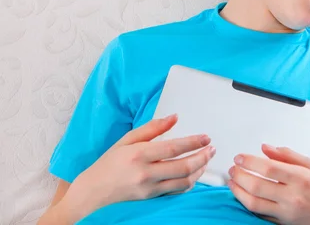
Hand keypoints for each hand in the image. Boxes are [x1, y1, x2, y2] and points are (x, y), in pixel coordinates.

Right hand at [64, 114, 215, 215]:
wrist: (92, 193)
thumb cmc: (108, 164)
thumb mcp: (127, 140)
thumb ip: (152, 128)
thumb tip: (174, 117)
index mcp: (138, 154)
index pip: (173, 148)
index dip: (193, 142)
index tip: (206, 138)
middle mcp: (145, 173)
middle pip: (183, 167)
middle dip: (202, 157)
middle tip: (212, 149)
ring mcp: (149, 189)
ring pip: (183, 181)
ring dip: (199, 170)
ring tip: (206, 159)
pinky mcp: (151, 198)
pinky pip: (177, 191)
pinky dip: (190, 182)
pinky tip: (195, 173)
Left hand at [227, 144, 309, 224]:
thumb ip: (288, 155)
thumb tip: (266, 148)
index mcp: (301, 178)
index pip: (268, 168)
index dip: (249, 161)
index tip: (239, 157)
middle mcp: (293, 196)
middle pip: (257, 186)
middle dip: (239, 176)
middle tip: (233, 168)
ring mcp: (287, 213)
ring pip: (253, 203)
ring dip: (238, 191)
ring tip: (233, 181)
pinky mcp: (283, 223)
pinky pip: (260, 214)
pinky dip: (247, 204)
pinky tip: (243, 196)